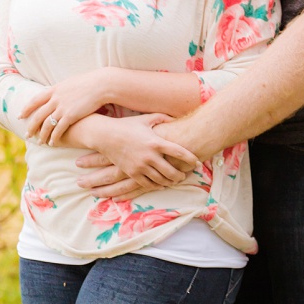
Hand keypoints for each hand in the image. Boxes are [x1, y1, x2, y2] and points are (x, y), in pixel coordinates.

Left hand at [23, 72, 117, 143]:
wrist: (100, 85)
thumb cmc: (89, 83)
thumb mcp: (71, 84)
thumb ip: (62, 90)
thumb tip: (58, 92)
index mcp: (54, 90)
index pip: (35, 100)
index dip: (26, 109)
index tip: (20, 115)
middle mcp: (55, 99)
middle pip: (38, 115)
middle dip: (31, 126)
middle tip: (27, 135)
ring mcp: (61, 108)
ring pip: (46, 124)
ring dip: (42, 135)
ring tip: (39, 142)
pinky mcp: (70, 116)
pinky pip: (58, 130)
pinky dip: (54, 137)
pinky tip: (52, 143)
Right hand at [78, 114, 197, 192]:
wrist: (105, 135)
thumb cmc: (127, 125)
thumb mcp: (146, 119)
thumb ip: (163, 118)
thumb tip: (176, 119)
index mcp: (156, 142)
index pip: (180, 153)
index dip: (191, 159)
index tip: (198, 163)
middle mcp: (150, 156)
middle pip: (172, 171)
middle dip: (181, 175)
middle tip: (186, 175)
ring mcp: (140, 166)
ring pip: (161, 180)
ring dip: (170, 182)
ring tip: (175, 180)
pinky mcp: (132, 173)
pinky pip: (148, 184)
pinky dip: (156, 185)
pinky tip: (161, 184)